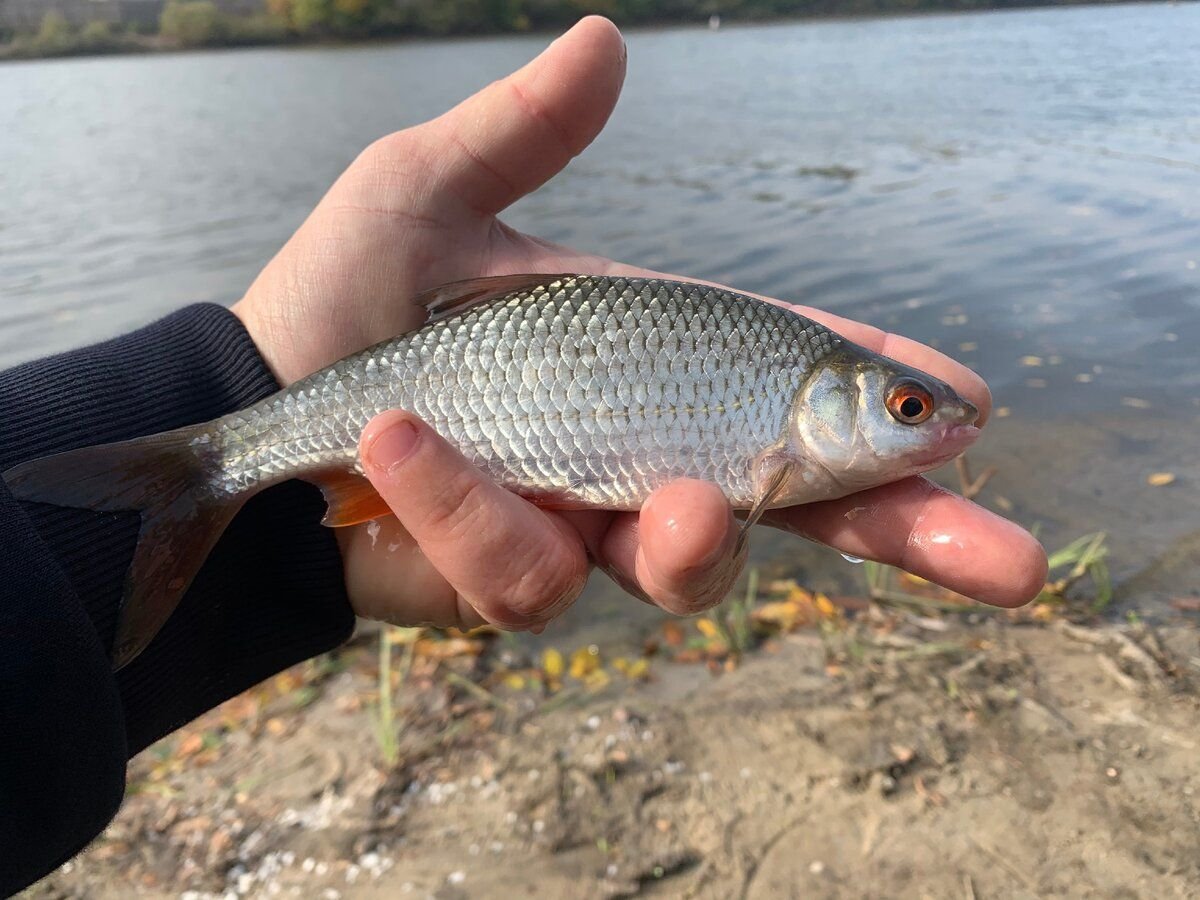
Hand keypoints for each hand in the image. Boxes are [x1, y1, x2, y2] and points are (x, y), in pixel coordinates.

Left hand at [232, 17, 1046, 630]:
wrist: (258, 396)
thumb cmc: (343, 291)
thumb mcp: (428, 190)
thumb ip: (523, 133)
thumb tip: (609, 37)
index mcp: (653, 351)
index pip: (794, 377)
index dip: (881, 396)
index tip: (966, 408)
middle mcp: (644, 447)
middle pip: (801, 507)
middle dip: (907, 536)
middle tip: (1011, 566)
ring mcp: (586, 525)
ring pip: (688, 564)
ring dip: (692, 540)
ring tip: (668, 498)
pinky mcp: (514, 582)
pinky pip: (531, 574)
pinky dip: (474, 509)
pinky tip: (405, 444)